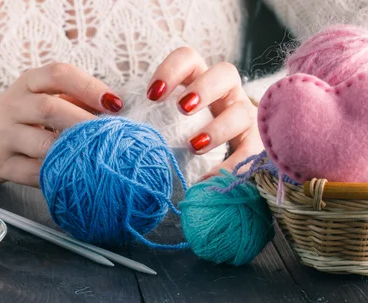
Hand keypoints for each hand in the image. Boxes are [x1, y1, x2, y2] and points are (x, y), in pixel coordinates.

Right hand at [0, 63, 122, 186]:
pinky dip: (53, 175)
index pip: (58, 74)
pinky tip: (69, 176)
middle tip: (110, 136)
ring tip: (93, 158)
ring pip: (40, 143)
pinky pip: (30, 172)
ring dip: (70, 151)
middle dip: (83, 123)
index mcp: (28, 84)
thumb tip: (113, 110)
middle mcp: (13, 106)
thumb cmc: (15, 115)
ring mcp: (3, 135)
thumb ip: (70, 100)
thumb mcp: (35, 97)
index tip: (114, 103)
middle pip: (49, 108)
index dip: (88, 86)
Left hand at [146, 47, 262, 179]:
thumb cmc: (172, 135)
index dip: (172, 70)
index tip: (152, 95)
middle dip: (204, 88)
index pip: (189, 59)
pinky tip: (211, 179)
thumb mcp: (157, 123)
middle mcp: (225, 92)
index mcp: (198, 79)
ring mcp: (243, 115)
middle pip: (225, 73)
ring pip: (243, 110)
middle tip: (182, 108)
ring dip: (219, 127)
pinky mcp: (255, 142)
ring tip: (194, 145)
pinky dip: (233, 164)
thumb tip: (112, 128)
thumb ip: (142, 122)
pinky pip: (253, 150)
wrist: (204, 162)